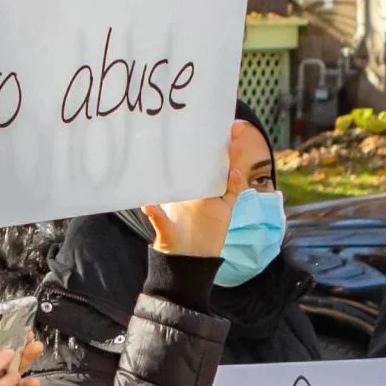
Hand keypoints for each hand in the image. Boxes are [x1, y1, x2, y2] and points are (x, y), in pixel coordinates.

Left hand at [142, 120, 252, 256]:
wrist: (188, 262)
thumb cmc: (171, 242)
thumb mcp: (164, 231)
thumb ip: (159, 218)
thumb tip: (147, 206)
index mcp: (185, 187)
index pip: (193, 161)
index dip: (200, 144)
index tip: (202, 127)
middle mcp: (200, 188)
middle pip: (214, 161)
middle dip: (223, 142)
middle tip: (233, 124)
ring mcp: (215, 197)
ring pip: (227, 171)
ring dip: (232, 155)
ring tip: (235, 136)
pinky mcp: (226, 209)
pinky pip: (234, 192)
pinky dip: (237, 183)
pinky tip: (235, 174)